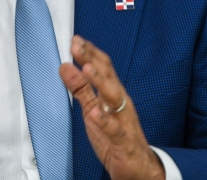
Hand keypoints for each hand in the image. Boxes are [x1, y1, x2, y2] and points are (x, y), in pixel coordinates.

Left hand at [59, 36, 164, 179]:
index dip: (90, 53)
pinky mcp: (124, 143)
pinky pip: (116, 131)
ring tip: (86, 68)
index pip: (104, 67)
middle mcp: (121, 103)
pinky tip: (95, 113)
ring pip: (114, 98)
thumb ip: (80, 88)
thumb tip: (65, 66)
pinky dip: (106, 121)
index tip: (75, 39)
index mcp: (114, 94)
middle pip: (107, 76)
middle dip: (91, 60)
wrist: (140, 169)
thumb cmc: (115, 136)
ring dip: (100, 82)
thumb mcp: (93, 109)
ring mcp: (124, 122)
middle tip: (76, 46)